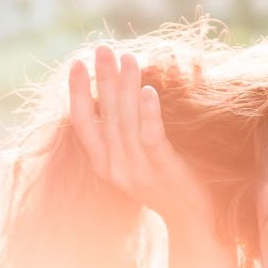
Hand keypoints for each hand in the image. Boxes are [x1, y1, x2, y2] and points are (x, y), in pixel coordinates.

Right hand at [69, 45, 214, 231]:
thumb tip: (114, 92)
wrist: (190, 218)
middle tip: (103, 48)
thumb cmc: (164, 180)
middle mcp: (115, 167)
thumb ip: (119, 133)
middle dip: (103, 79)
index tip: (77, 62)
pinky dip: (148, 113)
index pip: (81, 123)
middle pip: (105, 116)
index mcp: (103, 163)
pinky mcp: (162, 169)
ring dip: (125, 87)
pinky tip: (147, 90)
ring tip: (127, 58)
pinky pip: (151, 137)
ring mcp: (137, 170)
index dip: (77, 92)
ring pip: (126, 122)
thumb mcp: (133, 158)